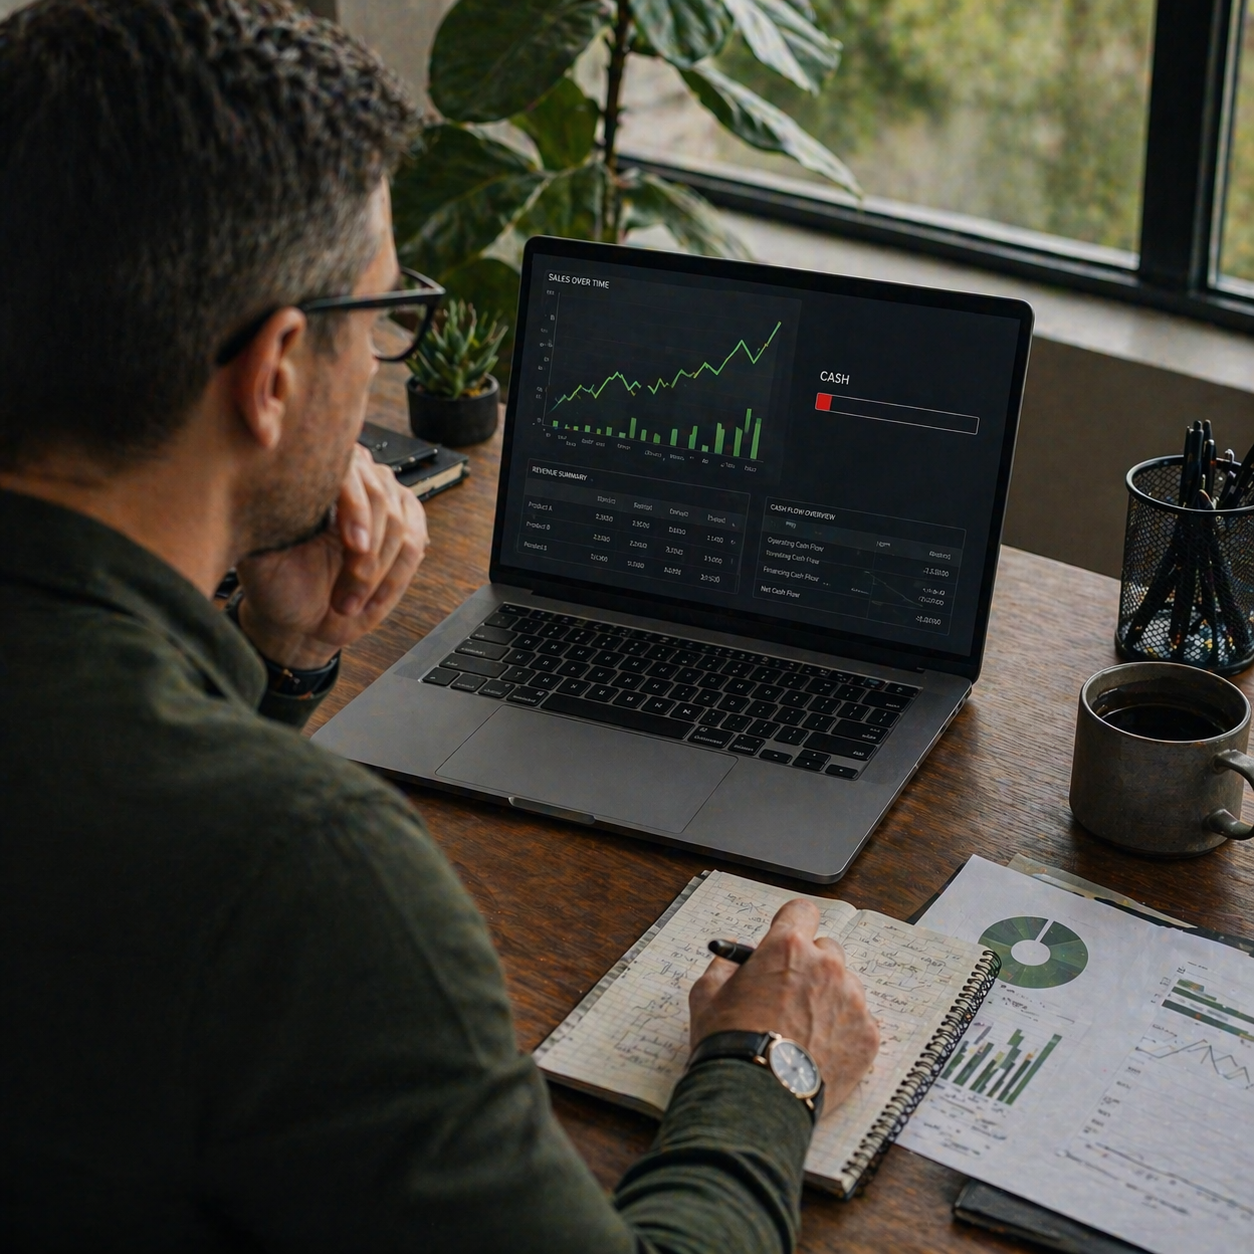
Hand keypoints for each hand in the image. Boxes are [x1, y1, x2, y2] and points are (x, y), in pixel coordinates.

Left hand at [235, 444, 428, 668]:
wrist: (300, 613)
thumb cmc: (276, 583)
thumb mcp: (257, 554)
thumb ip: (261, 522)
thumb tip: (266, 491)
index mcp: (311, 476)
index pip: (346, 466)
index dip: (355, 505)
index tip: (356, 546)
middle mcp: (351, 478)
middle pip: (380, 496)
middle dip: (369, 553)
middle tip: (346, 595)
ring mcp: (382, 498)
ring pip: (400, 524)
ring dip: (380, 573)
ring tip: (349, 604)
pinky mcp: (405, 523)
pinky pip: (414, 544)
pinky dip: (396, 577)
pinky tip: (372, 599)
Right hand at [689, 899, 879, 1111]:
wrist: (755, 1098)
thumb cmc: (729, 1043)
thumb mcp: (706, 995)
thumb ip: (724, 966)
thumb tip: (733, 959)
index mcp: (787, 947)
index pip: (802, 911)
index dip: (792, 925)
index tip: (786, 940)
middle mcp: (826, 965)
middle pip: (827, 948)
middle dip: (810, 964)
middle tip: (791, 994)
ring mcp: (852, 1000)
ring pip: (845, 985)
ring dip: (829, 998)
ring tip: (804, 1031)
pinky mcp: (868, 1035)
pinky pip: (858, 1021)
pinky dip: (842, 1032)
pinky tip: (818, 1052)